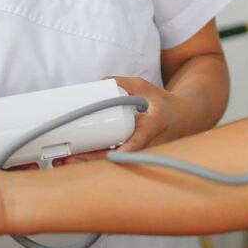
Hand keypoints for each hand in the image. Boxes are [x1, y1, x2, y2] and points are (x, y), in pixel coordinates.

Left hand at [53, 76, 183, 165]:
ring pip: (114, 164)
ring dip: (89, 165)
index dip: (129, 148)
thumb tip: (100, 82)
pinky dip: (94, 164)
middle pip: (118, 157)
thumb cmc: (163, 103)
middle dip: (94, 160)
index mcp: (154, 125)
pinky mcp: (134, 158)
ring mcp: (140, 154)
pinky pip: (113, 163)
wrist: (183, 119)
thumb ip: (124, 84)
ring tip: (64, 161)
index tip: (117, 154)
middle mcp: (148, 144)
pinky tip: (75, 163)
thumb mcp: (146, 88)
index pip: (141, 139)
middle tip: (69, 158)